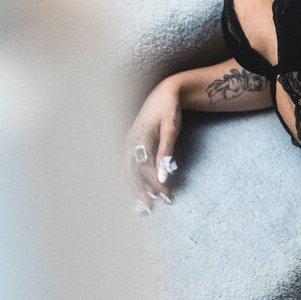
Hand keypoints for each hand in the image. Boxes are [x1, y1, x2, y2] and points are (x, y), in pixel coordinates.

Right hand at [126, 77, 182, 211]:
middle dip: (140, 191)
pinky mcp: (133, 143)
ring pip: (129, 170)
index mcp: (138, 137)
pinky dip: (137, 178)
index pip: (144, 168)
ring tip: (148, 202)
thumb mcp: (171, 129)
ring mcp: (129, 142)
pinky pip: (132, 164)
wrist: (166, 92)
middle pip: (130, 173)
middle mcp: (129, 141)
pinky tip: (145, 187)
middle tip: (152, 207)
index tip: (166, 195)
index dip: (154, 184)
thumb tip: (164, 176)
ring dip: (137, 186)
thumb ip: (166, 152)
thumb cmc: (170, 108)